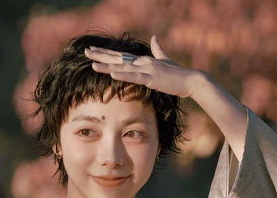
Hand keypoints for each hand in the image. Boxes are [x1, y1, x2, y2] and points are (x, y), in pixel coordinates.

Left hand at [84, 35, 202, 98]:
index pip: (120, 56)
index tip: (93, 51)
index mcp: (143, 60)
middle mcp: (142, 62)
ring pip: (123, 68)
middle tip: (86, 52)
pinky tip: (113, 74)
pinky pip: (135, 77)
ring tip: (93, 64)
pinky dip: (123, 75)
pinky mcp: (152, 79)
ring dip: (107, 66)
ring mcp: (147, 69)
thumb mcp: (165, 61)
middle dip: (101, 56)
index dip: (106, 53)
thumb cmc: (177, 74)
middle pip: (118, 58)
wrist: (190, 81)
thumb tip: (155, 38)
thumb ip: (158, 50)